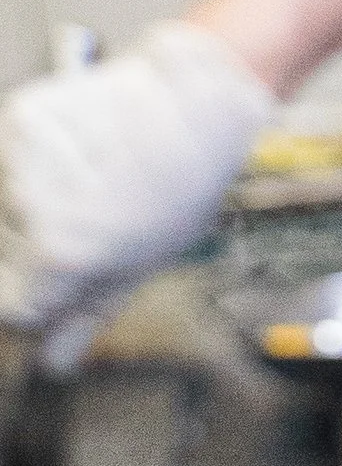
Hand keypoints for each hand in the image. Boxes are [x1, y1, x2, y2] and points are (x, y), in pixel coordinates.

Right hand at [0, 23, 273, 334]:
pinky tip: (79, 156)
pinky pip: (9, 163)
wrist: (198, 101)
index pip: (17, 308)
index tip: (65, 287)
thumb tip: (52, 364)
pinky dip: (34, 165)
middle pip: (6, 258)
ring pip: (4, 209)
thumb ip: (88, 313)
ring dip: (36, 207)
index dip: (44, 302)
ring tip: (91, 183)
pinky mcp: (21, 117)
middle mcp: (32, 206)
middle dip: (39, 252)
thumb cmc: (181, 187)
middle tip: (92, 219)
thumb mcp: (144, 262)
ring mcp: (21, 156)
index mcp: (66, 252)